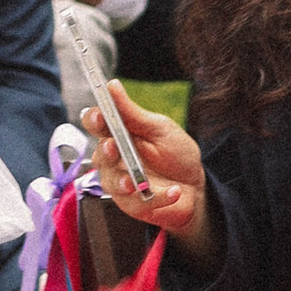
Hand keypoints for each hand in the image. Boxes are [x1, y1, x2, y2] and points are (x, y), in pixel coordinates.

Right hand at [87, 92, 219, 276]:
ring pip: (109, 181)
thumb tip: (112, 85)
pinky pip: (135, 202)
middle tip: (114, 147)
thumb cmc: (176, 153)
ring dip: (121, 180)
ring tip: (135, 181)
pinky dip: (156, 197)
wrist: (197, 187)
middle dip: (104, 151)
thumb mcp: (160, 129)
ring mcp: (120, 182)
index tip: (99, 115)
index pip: (95, 123)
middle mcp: (114, 158)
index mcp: (118, 134)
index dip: (93, 119)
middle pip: (98, 154)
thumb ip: (133, 113)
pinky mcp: (131, 204)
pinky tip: (173, 192)